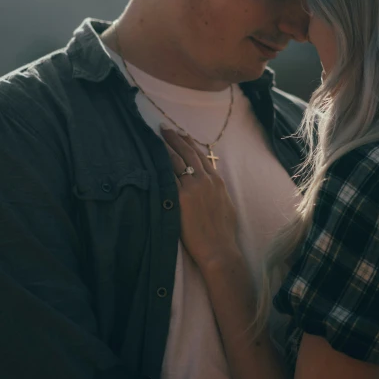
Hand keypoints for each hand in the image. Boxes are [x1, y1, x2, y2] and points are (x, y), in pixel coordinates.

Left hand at [161, 128, 239, 267]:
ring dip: (166, 147)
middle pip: (188, 153)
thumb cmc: (223, 233)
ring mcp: (193, 187)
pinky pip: (168, 176)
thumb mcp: (225, 205)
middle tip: (165, 129)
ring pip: (177, 160)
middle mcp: (205, 180)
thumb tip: (211, 186)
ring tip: (157, 137)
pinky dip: (161, 164)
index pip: (201, 156)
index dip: (190, 143)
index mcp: (217, 181)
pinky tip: (152, 157)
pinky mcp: (181, 198)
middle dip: (175, 139)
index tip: (182, 134)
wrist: (219, 249)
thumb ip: (216, 191)